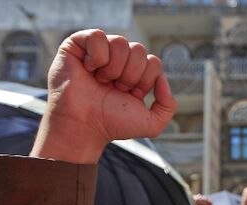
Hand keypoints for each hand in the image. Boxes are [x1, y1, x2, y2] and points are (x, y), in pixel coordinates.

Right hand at [31, 29, 175, 163]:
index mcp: (135, 73)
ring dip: (114, 68)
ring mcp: (99, 50)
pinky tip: (89, 70)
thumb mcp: (152, 123)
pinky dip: (97, 57)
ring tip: (102, 81)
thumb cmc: (112, 124)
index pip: (154, 62)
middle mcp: (118, 59)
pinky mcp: (78, 44)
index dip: (145, 80)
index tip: (130, 95)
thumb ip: (168, 105)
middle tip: (115, 89)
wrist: (84, 126)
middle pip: (139, 50)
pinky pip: (97, 35)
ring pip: (120, 42)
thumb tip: (162, 79)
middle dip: (130, 75)